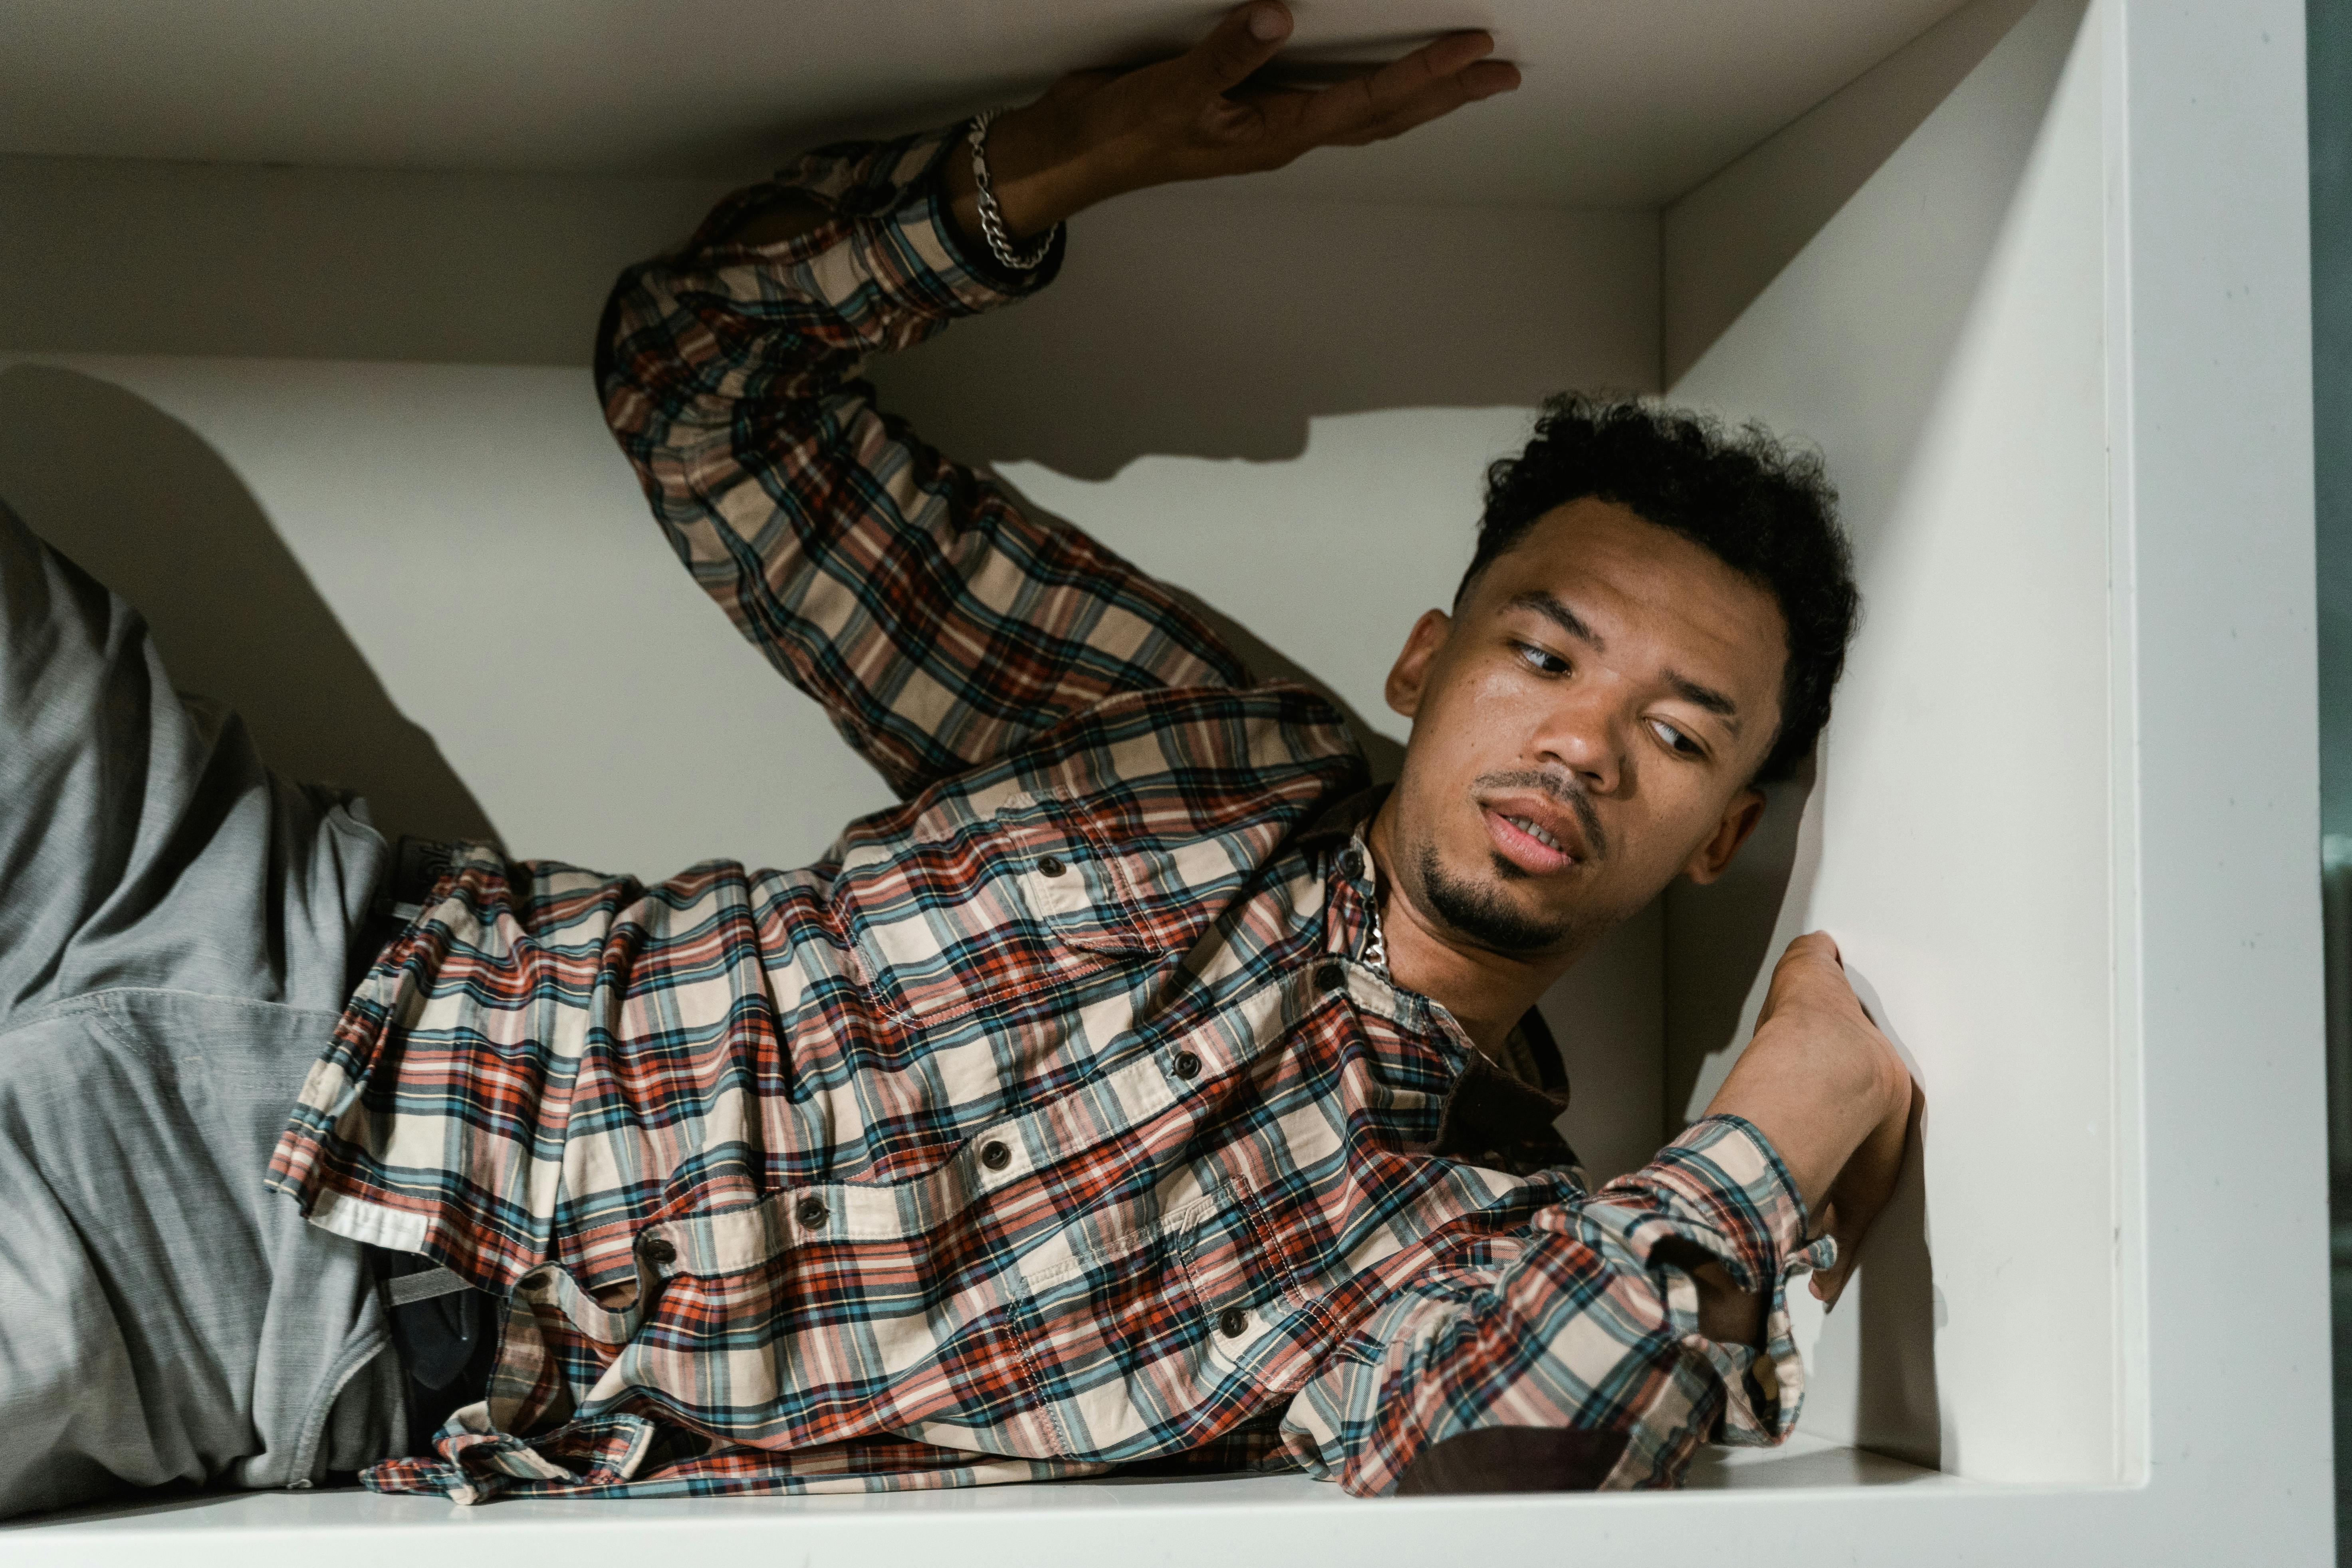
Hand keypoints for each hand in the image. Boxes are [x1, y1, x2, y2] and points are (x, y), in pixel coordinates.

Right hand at [945, 2, 1519, 242]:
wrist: (1074, 154)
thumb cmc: (1119, 133)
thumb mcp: (1170, 91)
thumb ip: (1224, 55)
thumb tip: (1276, 17)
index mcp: (1274, 133)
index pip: (1368, 98)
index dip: (1424, 73)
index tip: (1473, 50)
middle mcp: (1283, 135)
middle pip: (1385, 115)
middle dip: (1446, 95)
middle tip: (1503, 73)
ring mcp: (1269, 127)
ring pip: (1364, 114)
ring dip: (1419, 96)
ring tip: (1466, 78)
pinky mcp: (1249, 112)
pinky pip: (1331, 101)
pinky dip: (1371, 89)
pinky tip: (1384, 81)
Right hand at [1700, 933, 1916, 1295]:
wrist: (1821, 1066)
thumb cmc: (1816, 1032)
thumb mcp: (1815, 979)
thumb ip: (1816, 963)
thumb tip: (1819, 944)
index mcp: (1883, 1091)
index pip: (1871, 1114)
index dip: (1855, 1128)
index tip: (1844, 1141)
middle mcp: (1875, 1139)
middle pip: (1861, 1169)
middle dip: (1844, 1189)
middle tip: (1826, 1202)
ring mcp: (1859, 1177)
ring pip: (1849, 1214)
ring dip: (1833, 1237)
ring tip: (1817, 1260)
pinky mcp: (1848, 1210)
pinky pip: (1843, 1243)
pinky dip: (1833, 1267)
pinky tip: (1824, 1286)